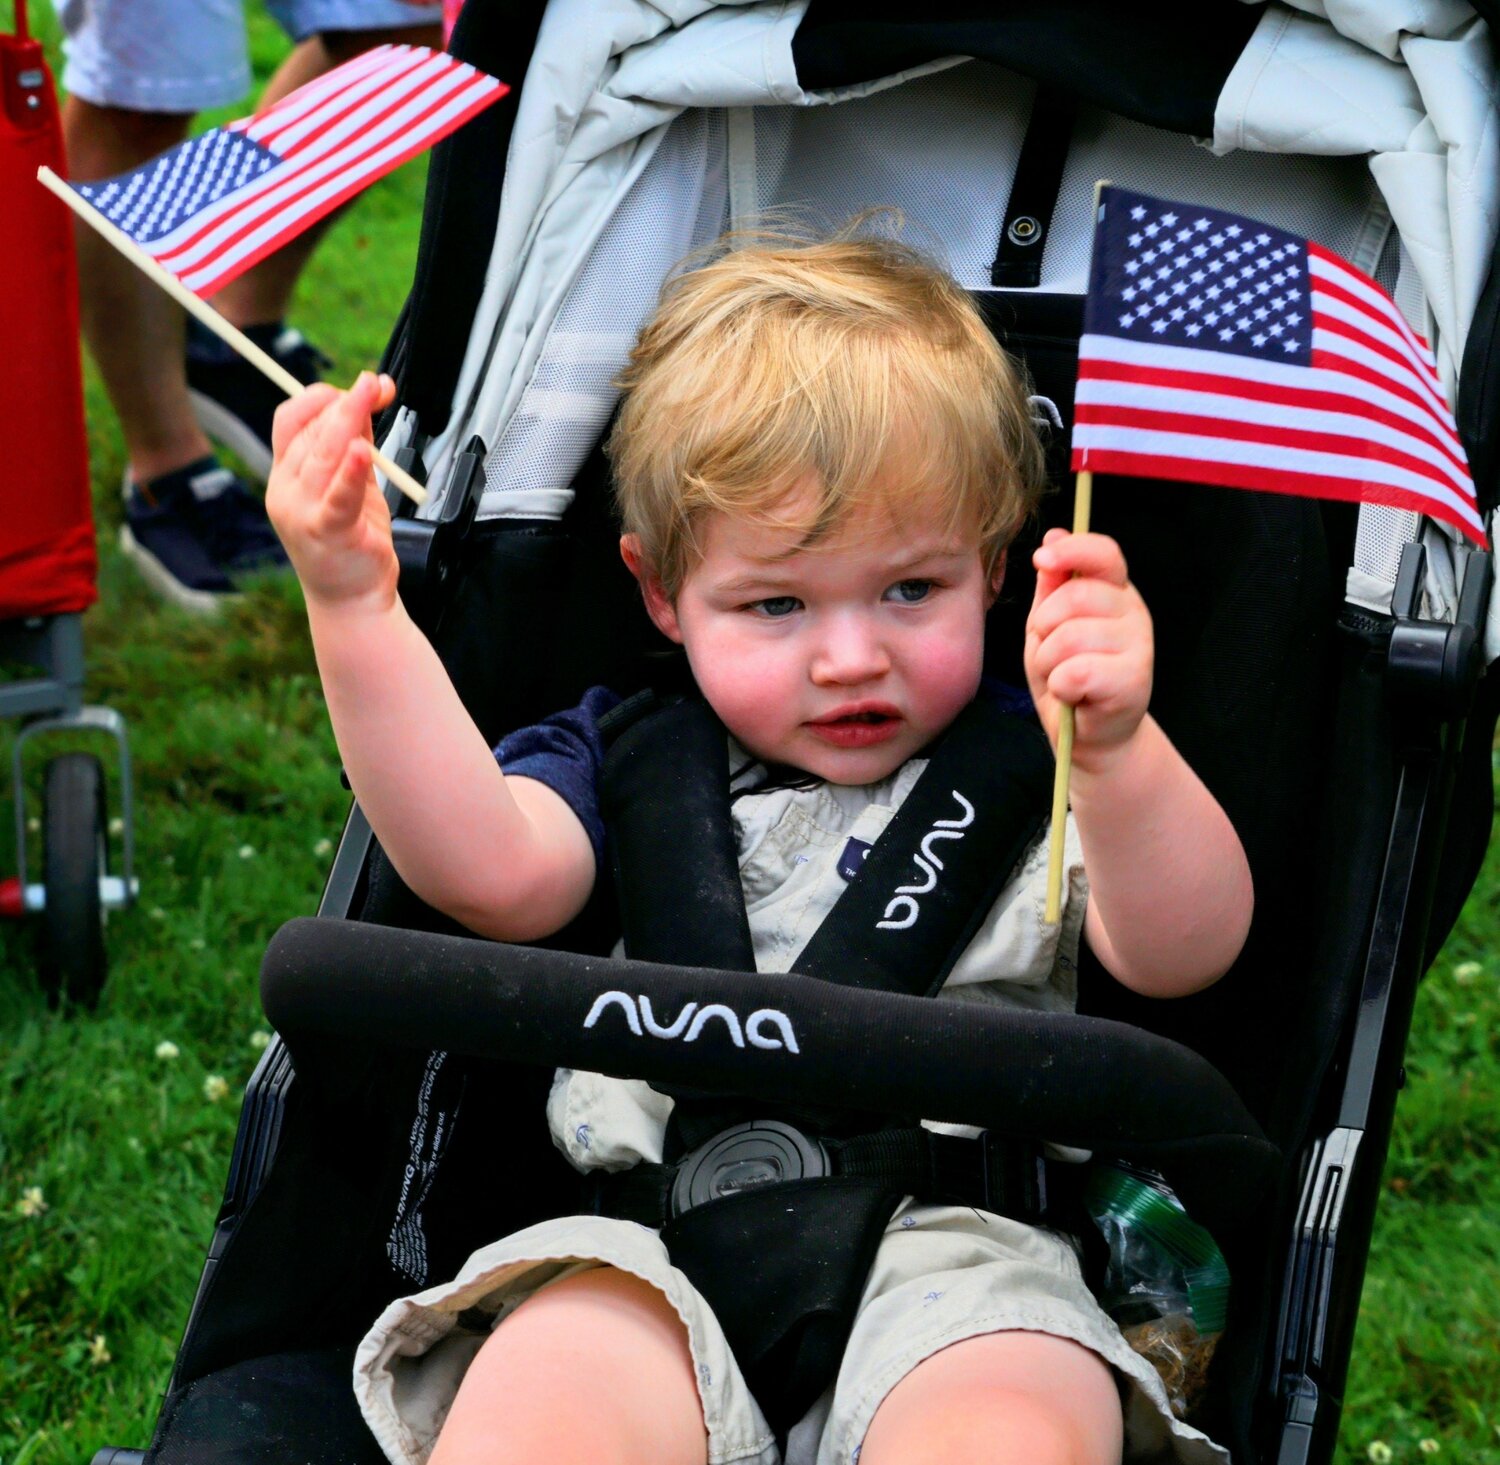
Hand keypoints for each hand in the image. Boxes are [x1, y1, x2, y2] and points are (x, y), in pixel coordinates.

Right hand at [266, 372, 399, 614]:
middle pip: (309, 432)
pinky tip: (364, 451)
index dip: (321, 396)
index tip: (359, 388)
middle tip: (373, 384)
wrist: (353, 600)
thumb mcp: (353, 486)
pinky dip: (351, 471)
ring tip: (369, 396)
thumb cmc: (352, 543)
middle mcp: (287, 490)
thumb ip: (355, 445)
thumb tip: (365, 400)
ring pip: (322, 454)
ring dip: (348, 420)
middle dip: (344, 402)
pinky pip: (339, 495)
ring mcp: (303, 512)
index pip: (291, 421)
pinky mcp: (328, 532)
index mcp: (287, 475)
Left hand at [1024, 529, 1153, 771]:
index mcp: (1115, 592)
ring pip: (1069, 637)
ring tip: (1062, 679)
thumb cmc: (1068, 678)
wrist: (1088, 736)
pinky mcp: (1134, 681)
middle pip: (1075, 596)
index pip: (1104, 553)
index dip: (1073, 549)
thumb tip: (1052, 535)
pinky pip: (1075, 672)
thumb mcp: (1050, 627)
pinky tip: (1074, 696)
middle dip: (1043, 628)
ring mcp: (1139, 646)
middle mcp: (1134, 612)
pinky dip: (1060, 687)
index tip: (1042, 559)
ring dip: (1049, 663)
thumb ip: (1053, 585)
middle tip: (1050, 654)